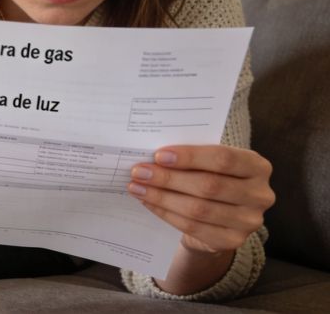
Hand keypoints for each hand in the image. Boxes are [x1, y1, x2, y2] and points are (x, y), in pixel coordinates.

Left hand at [128, 145, 274, 253]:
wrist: (220, 217)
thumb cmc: (212, 178)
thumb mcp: (209, 164)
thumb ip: (191, 158)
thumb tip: (153, 156)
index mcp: (257, 166)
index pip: (223, 158)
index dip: (190, 157)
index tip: (159, 155)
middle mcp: (260, 194)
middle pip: (208, 185)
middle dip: (168, 178)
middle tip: (139, 172)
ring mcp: (250, 221)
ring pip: (198, 209)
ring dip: (161, 197)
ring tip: (137, 187)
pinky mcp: (233, 241)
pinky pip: (192, 227)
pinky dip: (166, 213)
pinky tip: (148, 203)